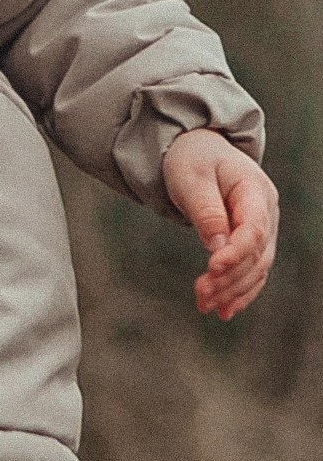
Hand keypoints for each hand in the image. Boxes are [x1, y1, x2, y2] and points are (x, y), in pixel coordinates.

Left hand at [162, 127, 277, 320]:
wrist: (198, 150)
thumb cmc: (193, 158)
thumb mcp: (192, 177)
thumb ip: (206, 211)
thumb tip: (217, 248)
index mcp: (255, 189)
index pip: (254, 228)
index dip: (236, 252)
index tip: (211, 268)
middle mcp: (267, 212)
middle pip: (256, 254)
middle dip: (230, 278)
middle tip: (201, 295)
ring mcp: (263, 228)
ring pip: (256, 267)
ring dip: (232, 290)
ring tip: (206, 306)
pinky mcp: (252, 241)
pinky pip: (251, 271)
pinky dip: (239, 291)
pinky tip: (224, 310)